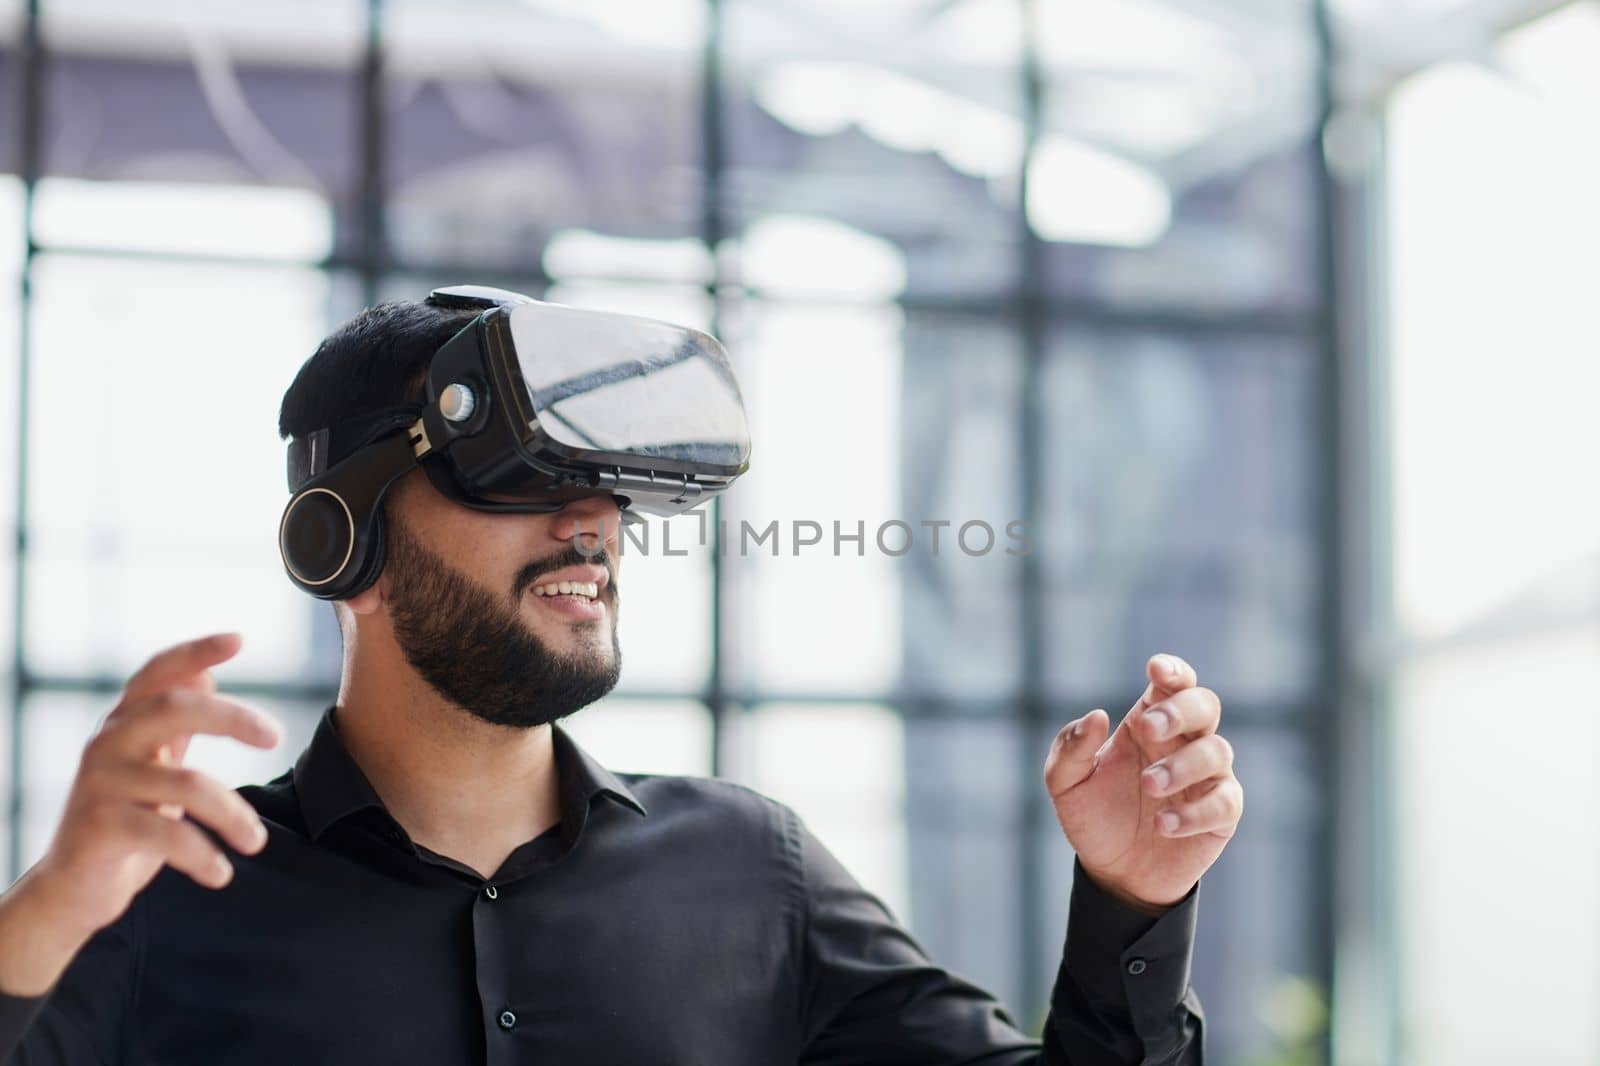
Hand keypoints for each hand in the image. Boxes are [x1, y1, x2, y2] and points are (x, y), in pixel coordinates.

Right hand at [14, 634, 281, 952]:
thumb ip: (175, 727)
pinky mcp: (99, 827)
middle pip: (173, 708)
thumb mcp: (153, 770)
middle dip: (232, 717)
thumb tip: (205, 676)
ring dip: (233, 815)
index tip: (239, 639)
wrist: (74, 889)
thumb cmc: (128, 822)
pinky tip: (220, 873)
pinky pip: (169, 834)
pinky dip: (204, 856)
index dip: (195, 651)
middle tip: (274, 737)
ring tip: (255, 842)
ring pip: (187, 783)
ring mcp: (100, 784)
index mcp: (124, 725)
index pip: (157, 674)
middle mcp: (107, 744)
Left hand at [1043, 654, 1242, 912]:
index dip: (1171, 670)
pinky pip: (1225, 801)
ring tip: (1149, 786)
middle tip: (1147, 729)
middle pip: (1205, 704)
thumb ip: (1070, 748)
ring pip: (1217, 750)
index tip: (1155, 669)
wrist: (1114, 873)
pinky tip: (1163, 824)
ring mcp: (1206, 777)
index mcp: (1148, 723)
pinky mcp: (1221, 814)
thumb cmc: (1094, 816)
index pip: (1172, 683)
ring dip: (1182, 765)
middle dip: (1180, 710)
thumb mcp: (1065, 784)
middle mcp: (1183, 743)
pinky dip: (1195, 811)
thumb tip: (1097, 716)